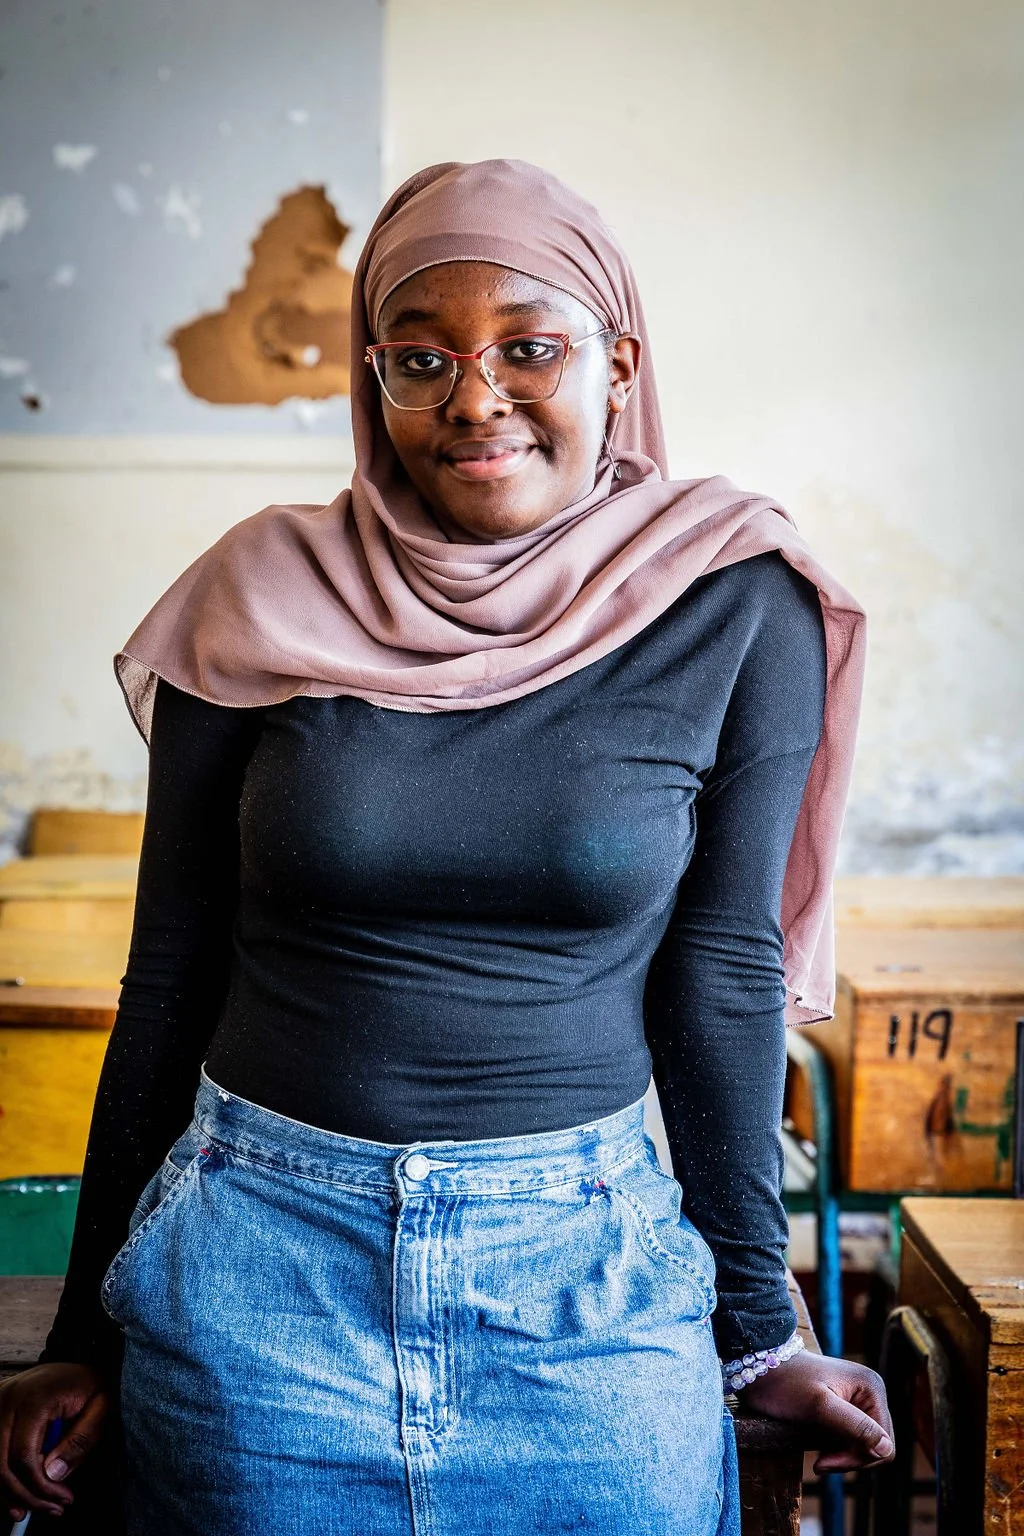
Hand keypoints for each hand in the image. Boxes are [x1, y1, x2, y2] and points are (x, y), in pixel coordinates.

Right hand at [0, 1363, 109, 1519]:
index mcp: (35, 1399)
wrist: (75, 1363)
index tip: (64, 1499)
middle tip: (53, 1508)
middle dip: (26, 1495)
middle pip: (2, 1465)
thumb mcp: (102, 1405)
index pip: (24, 1456)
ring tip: (34, 1509)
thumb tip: (53, 1475)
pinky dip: (4, 1478)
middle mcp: (8, 1401)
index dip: (41, 1486)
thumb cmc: (89, 1384)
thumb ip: (81, 1440)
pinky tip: (18, 1495)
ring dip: (11, 1492)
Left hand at [738, 1350, 894, 1473]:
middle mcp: (870, 1393)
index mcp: (872, 1388)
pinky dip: (837, 1450)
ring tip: (817, 1455)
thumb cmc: (785, 1384)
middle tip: (819, 1462)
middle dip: (849, 1459)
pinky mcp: (845, 1409)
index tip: (824, 1462)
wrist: (759, 1368)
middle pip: (877, 1447)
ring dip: (842, 1456)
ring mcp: (858, 1401)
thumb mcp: (819, 1407)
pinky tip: (818, 1447)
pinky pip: (852, 1441)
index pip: (884, 1444)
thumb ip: (854, 1426)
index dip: (857, 1459)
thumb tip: (887, 1450)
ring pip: (865, 1447)